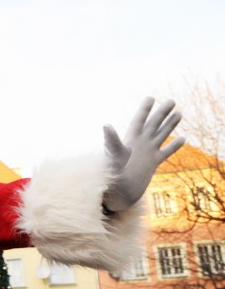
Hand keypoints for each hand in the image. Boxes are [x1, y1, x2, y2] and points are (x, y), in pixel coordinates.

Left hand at [102, 97, 182, 211]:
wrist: (119, 190)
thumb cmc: (113, 172)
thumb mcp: (114, 153)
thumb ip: (111, 139)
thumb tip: (106, 125)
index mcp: (131, 139)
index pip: (139, 120)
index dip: (145, 109)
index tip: (151, 97)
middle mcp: (140, 143)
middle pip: (153, 124)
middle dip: (162, 113)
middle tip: (172, 101)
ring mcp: (147, 152)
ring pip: (161, 135)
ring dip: (170, 125)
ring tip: (179, 113)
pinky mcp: (153, 163)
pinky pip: (166, 152)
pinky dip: (174, 146)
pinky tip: (183, 138)